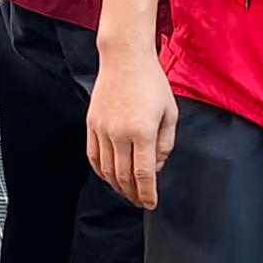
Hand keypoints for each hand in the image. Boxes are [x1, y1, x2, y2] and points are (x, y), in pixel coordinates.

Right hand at [87, 42, 176, 209]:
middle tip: (140, 201)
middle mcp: (120, 134)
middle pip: (124, 177)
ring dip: (117, 185)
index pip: (143, 174)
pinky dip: (101, 171)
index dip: (147, 194)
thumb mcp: (170, 113)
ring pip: (107, 170)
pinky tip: (109, 176)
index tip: (150, 204)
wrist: (125, 59)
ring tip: (127, 191)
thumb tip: (156, 167)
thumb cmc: (151, 83)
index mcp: (143, 131)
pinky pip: (94, 156)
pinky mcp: (91, 125)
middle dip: (133, 194)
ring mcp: (102, 130)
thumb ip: (165, 144)